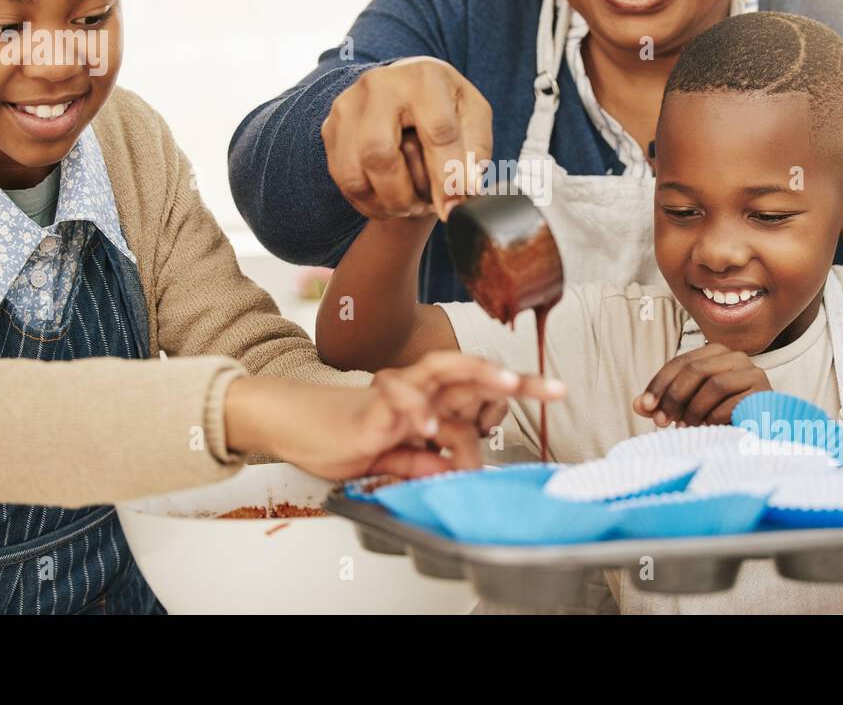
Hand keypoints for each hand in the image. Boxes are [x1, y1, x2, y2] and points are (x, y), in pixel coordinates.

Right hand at [226, 353, 563, 479]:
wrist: (290, 426)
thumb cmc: (338, 437)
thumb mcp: (393, 458)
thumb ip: (423, 462)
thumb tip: (454, 470)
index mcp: (426, 400)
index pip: (476, 392)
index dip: (510, 396)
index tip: (549, 397)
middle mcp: (416, 389)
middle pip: (470, 372)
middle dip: (513, 379)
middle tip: (551, 387)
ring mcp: (395, 394)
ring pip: (442, 371)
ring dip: (476, 376)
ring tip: (509, 386)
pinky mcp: (370, 409)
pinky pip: (398, 403)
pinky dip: (416, 413)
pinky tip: (430, 429)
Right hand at [321, 56, 493, 220]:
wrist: (405, 88)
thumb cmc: (444, 104)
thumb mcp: (473, 117)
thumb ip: (475, 153)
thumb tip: (464, 194)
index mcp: (424, 78)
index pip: (437, 132)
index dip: (447, 177)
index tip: (453, 207)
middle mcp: (379, 85)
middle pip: (379, 153)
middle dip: (402, 194)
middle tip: (421, 208)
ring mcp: (348, 106)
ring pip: (354, 172)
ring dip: (383, 202)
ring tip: (407, 206)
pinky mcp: (330, 127)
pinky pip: (342, 179)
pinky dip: (366, 201)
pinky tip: (387, 200)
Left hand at [633, 343, 772, 426]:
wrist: (761, 432)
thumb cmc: (722, 416)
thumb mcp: (688, 408)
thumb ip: (663, 404)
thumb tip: (638, 404)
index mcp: (714, 353)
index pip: (680, 362)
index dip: (659, 384)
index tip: (645, 406)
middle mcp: (735, 356)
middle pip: (695, 369)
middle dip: (674, 396)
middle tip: (662, 421)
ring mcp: (753, 372)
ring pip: (714, 384)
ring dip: (695, 409)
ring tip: (688, 426)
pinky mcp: (763, 392)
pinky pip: (732, 403)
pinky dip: (715, 418)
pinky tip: (710, 428)